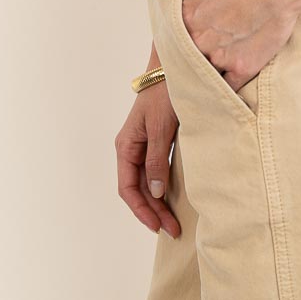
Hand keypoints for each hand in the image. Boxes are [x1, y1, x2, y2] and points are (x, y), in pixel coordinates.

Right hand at [115, 79, 181, 238]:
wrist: (175, 68)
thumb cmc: (164, 94)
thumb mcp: (160, 128)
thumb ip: (157, 160)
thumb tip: (157, 192)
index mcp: (126, 146)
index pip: (128, 188)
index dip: (141, 210)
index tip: (157, 226)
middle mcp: (132, 148)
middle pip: (139, 189)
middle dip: (154, 211)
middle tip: (173, 230)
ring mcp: (144, 146)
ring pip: (148, 183)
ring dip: (159, 203)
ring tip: (174, 222)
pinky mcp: (157, 142)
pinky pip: (157, 172)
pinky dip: (164, 188)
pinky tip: (174, 199)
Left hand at [138, 0, 300, 92]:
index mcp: (185, 19)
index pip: (173, 39)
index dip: (179, 40)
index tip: (186, 39)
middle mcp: (198, 42)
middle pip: (187, 58)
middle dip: (191, 57)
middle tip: (201, 54)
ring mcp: (220, 57)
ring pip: (204, 74)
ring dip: (205, 74)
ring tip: (210, 73)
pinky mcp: (243, 68)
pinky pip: (227, 87)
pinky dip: (225, 87)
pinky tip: (225, 86)